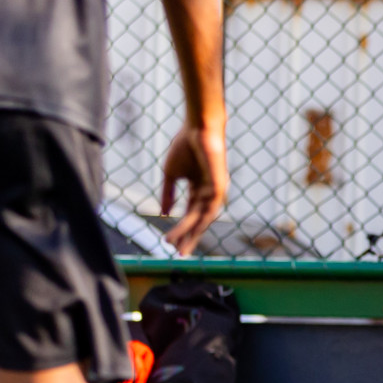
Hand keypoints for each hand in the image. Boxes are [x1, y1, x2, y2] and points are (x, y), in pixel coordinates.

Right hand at [160, 123, 227, 254]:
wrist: (197, 127)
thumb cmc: (184, 145)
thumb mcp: (171, 174)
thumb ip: (167, 194)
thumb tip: (163, 214)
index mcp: (199, 189)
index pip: (190, 214)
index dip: (182, 228)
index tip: (171, 243)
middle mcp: (209, 193)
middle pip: (198, 220)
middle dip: (189, 237)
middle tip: (179, 254)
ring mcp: (216, 191)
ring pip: (202, 218)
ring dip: (189, 232)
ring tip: (177, 245)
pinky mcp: (219, 187)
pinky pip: (208, 209)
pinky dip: (197, 220)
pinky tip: (188, 230)